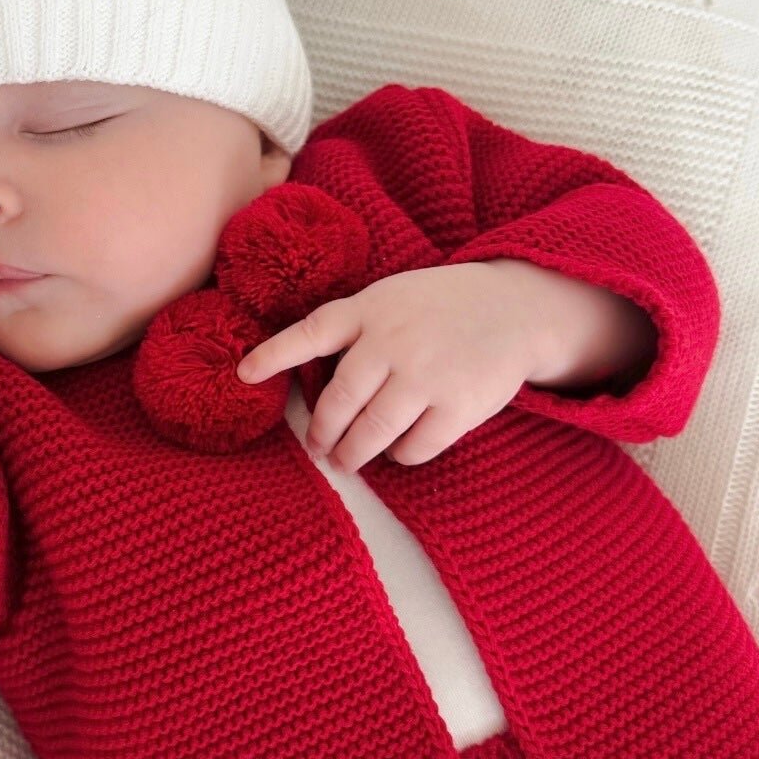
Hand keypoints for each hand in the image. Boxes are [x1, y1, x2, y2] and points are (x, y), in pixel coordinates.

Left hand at [235, 262, 546, 471]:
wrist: (515, 308)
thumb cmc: (439, 307)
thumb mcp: (392, 297)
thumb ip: (356, 328)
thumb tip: (312, 381)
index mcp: (370, 309)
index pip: (311, 332)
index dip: (274, 354)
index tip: (243, 374)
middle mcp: (393, 340)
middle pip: (339, 401)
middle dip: (322, 433)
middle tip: (319, 448)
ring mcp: (426, 374)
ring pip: (372, 431)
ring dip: (354, 453)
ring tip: (347, 461)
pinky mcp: (458, 405)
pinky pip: (414, 447)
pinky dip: (400, 455)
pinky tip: (398, 449)